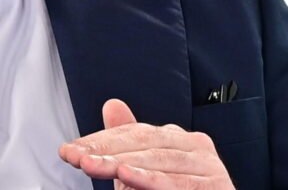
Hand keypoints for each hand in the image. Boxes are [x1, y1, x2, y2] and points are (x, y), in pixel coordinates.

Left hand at [58, 99, 234, 189]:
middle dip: (104, 151)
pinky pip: (178, 182)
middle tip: (76, 157)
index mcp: (178, 139)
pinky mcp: (217, 187)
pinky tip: (127, 177)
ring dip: (120, 164)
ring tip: (92, 165)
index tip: (69, 151)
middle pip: (144, 143)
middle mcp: (196, 147)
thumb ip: (129, 141)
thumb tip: (112, 105)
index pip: (134, 133)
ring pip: (157, 162)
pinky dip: (150, 179)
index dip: (99, 141)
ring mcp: (209, 166)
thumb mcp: (143, 171)